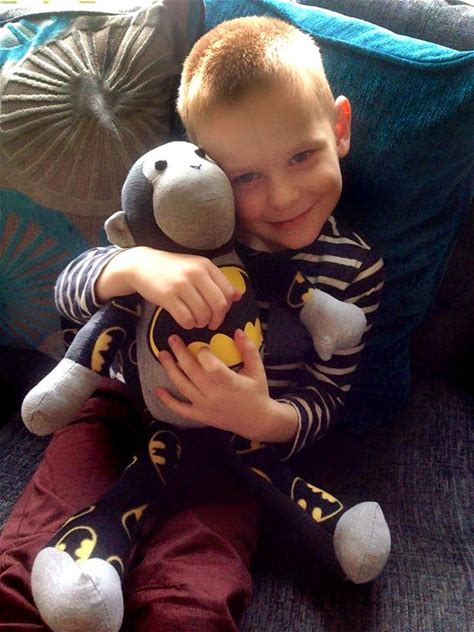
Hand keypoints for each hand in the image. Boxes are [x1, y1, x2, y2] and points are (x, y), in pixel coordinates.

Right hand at [96, 247, 240, 329]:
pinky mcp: (167, 296)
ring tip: (195, 321)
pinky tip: (185, 321)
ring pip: (203, 314)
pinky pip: (185, 319)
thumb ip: (218, 281)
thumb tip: (239, 296)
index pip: (228, 292)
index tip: (219, 313)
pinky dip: (188, 324)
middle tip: (210, 324)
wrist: (142, 265)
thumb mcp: (197, 269)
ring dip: (201, 323)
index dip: (227, 308)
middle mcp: (196, 273)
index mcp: (206, 266)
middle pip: (218, 305)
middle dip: (217, 319)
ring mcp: (181, 284)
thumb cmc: (173, 270)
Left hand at [156, 329, 298, 442]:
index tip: (201, 345)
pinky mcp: (201, 416)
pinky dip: (168, 401)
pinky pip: (181, 409)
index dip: (203, 353)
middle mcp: (214, 395)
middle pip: (192, 372)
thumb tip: (238, 330)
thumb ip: (249, 350)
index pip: (211, 366)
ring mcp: (205, 406)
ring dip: (170, 370)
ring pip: (183, 387)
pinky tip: (158, 390)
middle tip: (172, 339)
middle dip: (180, 353)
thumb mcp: (257, 370)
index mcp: (230, 383)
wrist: (257, 421)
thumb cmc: (258, 393)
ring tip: (162, 355)